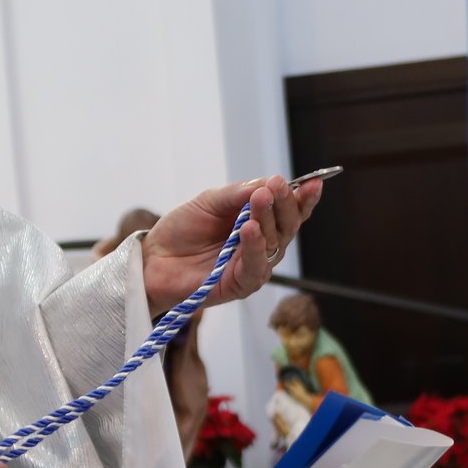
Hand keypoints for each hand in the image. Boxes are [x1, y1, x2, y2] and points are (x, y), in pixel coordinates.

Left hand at [141, 176, 321, 315]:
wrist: (153, 258)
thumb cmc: (182, 230)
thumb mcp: (209, 201)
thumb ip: (238, 194)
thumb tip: (267, 183)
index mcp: (259, 223)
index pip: (288, 211)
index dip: (302, 198)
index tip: (314, 182)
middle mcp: (261, 245)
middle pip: (287, 226)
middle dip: (284, 203)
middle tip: (276, 186)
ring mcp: (252, 266)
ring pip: (274, 244)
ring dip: (269, 219)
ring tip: (260, 199)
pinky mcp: (239, 285)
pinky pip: (255, 267)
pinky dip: (254, 247)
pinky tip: (250, 229)